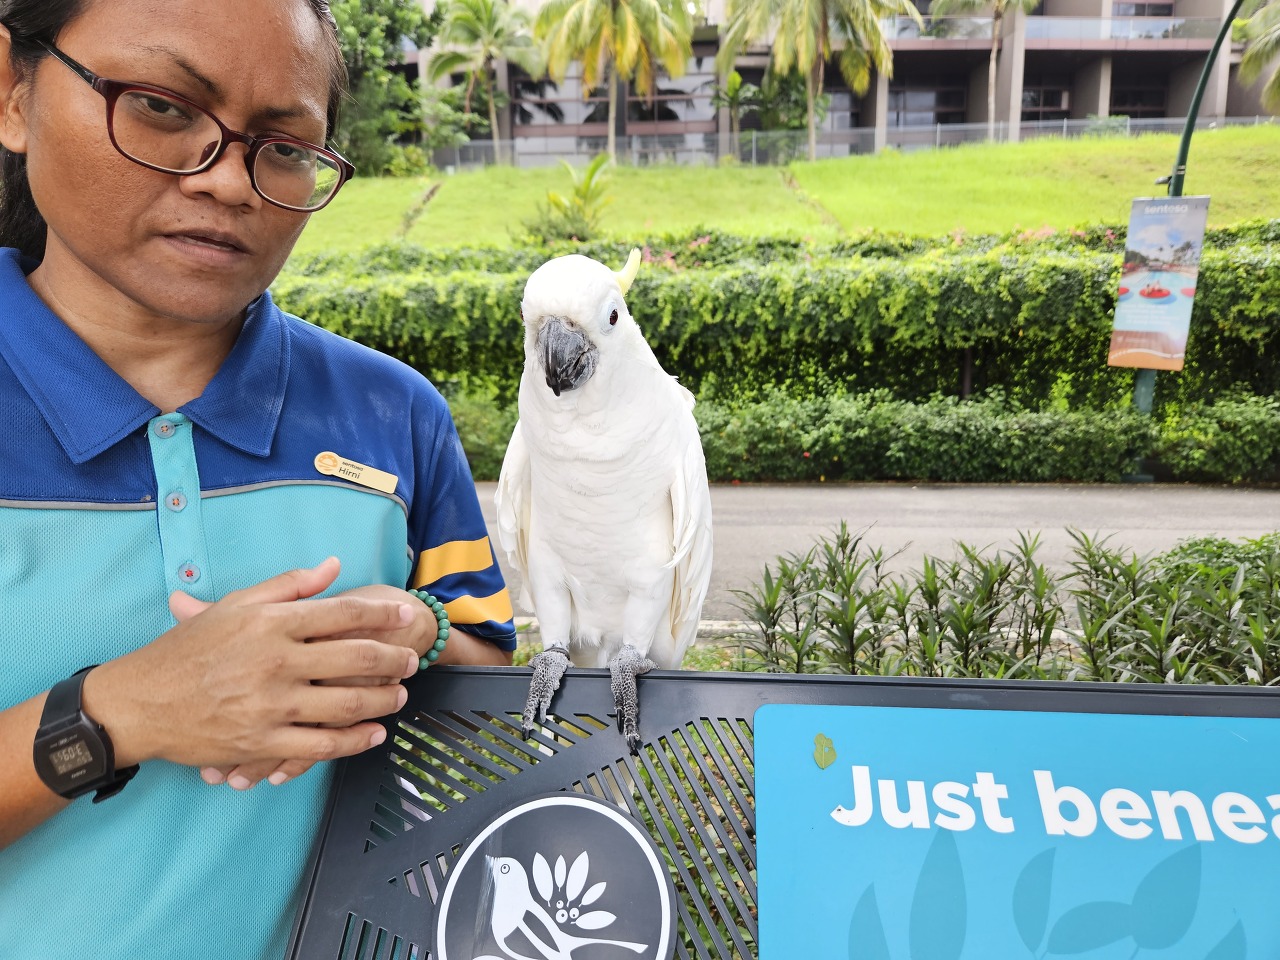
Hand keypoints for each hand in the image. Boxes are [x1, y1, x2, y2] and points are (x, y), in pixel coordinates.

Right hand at [84, 558, 420, 785]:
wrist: (140, 702)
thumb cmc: (188, 650)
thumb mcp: (235, 605)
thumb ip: (289, 585)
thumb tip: (334, 566)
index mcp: (271, 623)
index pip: (344, 614)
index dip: (383, 615)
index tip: (406, 617)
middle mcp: (276, 661)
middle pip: (356, 658)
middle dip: (394, 659)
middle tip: (410, 660)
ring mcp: (271, 705)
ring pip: (347, 704)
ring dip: (383, 700)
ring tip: (399, 695)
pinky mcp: (262, 743)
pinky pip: (321, 746)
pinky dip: (354, 741)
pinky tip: (373, 734)